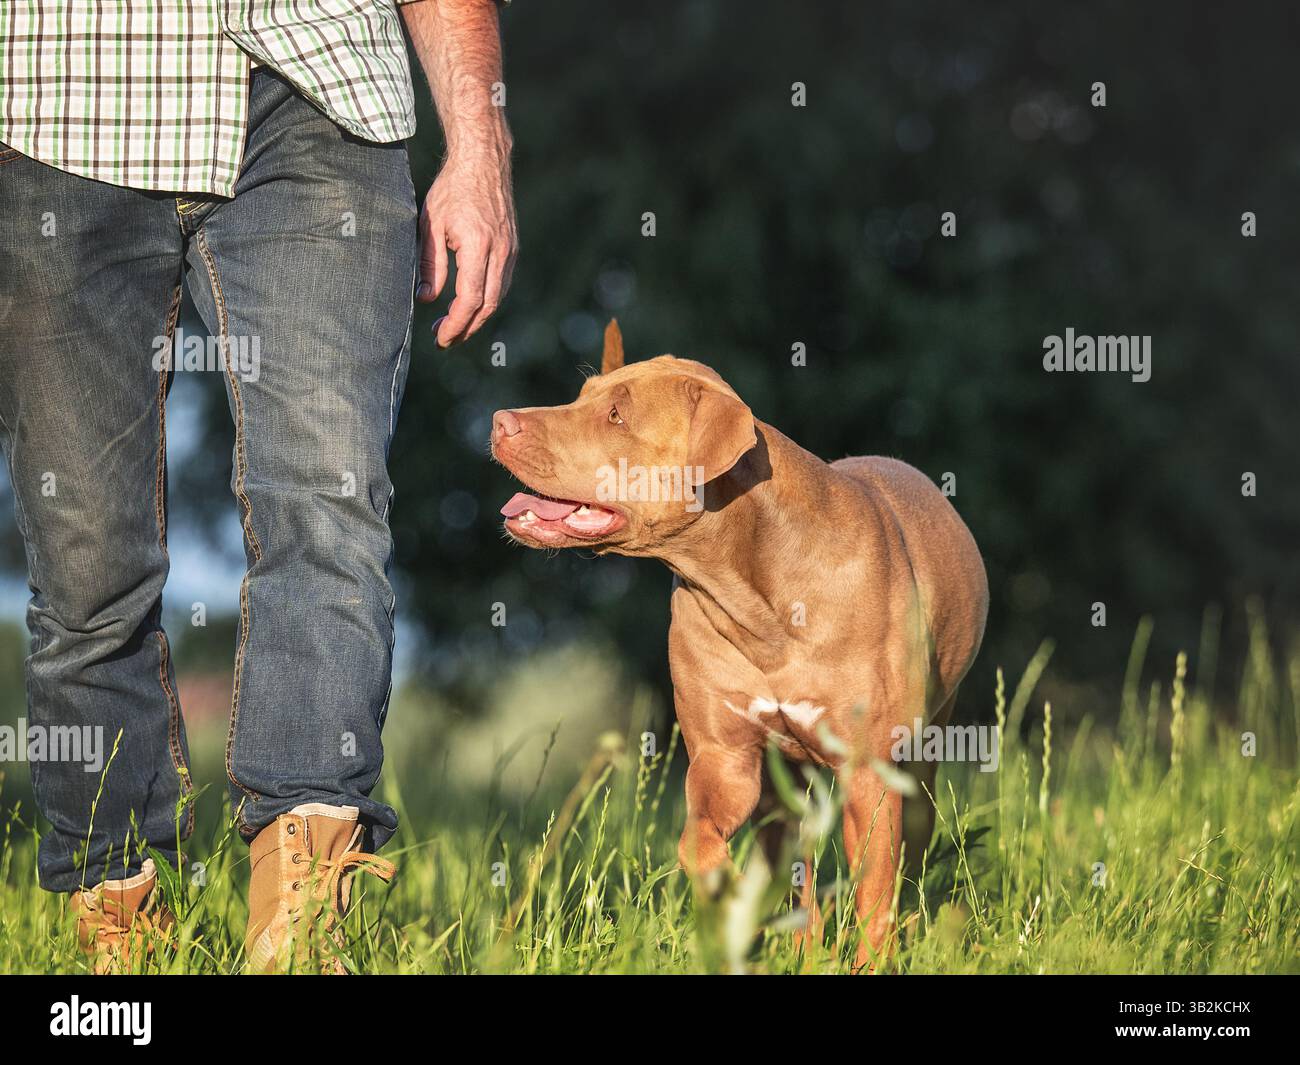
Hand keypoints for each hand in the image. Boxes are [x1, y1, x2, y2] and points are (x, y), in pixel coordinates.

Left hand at [416, 147, 516, 347]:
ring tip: (454, 326)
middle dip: (466, 328)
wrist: (483, 161)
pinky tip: (469, 303)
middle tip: (445, 339)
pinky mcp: (512, 248)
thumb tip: (427, 298)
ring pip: (498, 297)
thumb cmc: (452, 189)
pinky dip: (486, 300)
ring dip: (477, 317)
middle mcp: (500, 251)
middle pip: (488, 305)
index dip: (456, 323)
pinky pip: (501, 283)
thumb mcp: (430, 224)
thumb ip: (430, 263)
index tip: (441, 336)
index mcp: (477, 245)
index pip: (470, 298)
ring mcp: (510, 250)